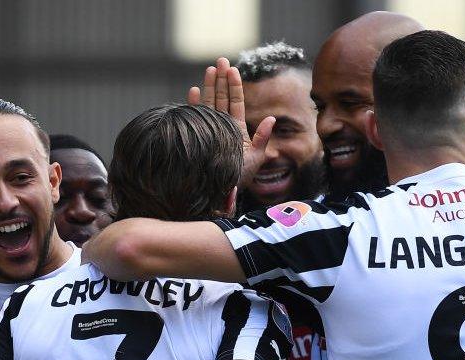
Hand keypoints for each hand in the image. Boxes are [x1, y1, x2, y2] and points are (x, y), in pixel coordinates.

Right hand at [188, 57, 274, 189]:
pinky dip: (194, 104)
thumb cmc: (239, 179)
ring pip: (209, 104)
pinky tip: (193, 91)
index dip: (235, 86)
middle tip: (220, 60)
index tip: (232, 69)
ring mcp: (209, 131)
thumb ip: (263, 138)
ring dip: (209, 87)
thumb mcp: (256, 159)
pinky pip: (195, 117)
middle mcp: (222, 128)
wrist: (218, 194)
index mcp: (237, 130)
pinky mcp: (198, 137)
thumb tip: (271, 119)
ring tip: (210, 69)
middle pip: (222, 99)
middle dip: (221, 79)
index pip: (236, 103)